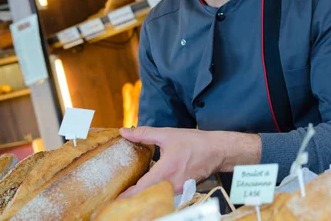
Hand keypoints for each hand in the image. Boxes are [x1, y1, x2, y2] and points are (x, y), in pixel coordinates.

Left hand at [118, 126, 260, 196]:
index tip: (112, 199)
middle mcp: (171, 184)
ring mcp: (178, 190)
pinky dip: (155, 194)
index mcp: (165, 171)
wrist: (218, 151)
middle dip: (131, 198)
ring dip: (144, 195)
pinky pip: (165, 195)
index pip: (139, 190)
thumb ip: (144, 134)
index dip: (124, 196)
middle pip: (145, 197)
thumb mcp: (168, 135)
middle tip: (117, 197)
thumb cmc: (194, 142)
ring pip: (155, 197)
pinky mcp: (182, 190)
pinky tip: (149, 188)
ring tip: (130, 194)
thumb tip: (123, 131)